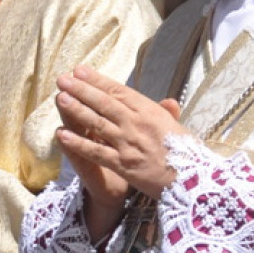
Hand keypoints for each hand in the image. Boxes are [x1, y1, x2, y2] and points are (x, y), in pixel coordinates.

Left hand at [55, 65, 185, 204]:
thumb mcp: (179, 128)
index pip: (119, 92)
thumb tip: (168, 101)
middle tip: (62, 79)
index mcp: (150, 111)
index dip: (97, 80)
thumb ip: (168, 114)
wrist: (193, 182)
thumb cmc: (187, 154)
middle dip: (81, 89)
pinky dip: (78, 144)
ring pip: (98, 123)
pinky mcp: (123, 164)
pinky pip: (96, 152)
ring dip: (77, 110)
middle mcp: (137, 124)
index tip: (80, 71)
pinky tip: (62, 135)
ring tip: (60, 98)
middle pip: (104, 103)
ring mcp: (128, 144)